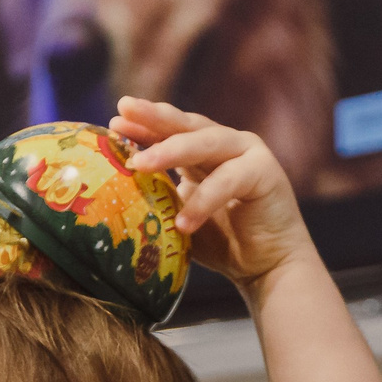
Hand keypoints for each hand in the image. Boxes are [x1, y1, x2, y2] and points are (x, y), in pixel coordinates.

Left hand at [109, 97, 314, 288]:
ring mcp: (249, 153)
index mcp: (206, 151)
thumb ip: (160, 196)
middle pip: (187, 125)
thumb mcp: (180, 215)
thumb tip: (114, 189)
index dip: (144, 123)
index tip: (113, 119)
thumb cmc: (223, 244)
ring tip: (139, 165)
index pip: (171, 130)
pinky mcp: (266, 172)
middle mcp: (228, 144)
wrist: (267, 269)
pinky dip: (203, 201)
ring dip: (170, 152)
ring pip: (205, 144)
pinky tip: (182, 223)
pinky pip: (228, 181)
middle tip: (123, 112)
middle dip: (153, 118)